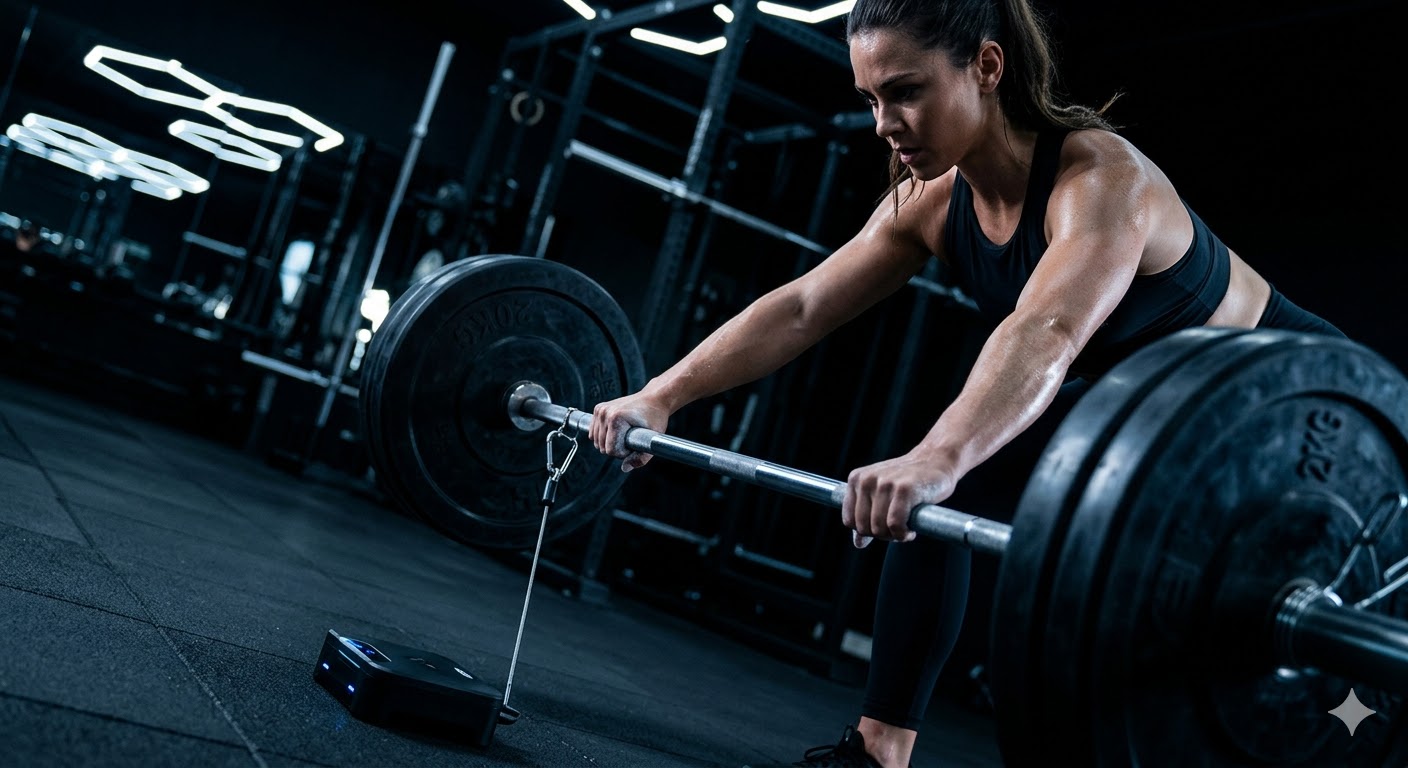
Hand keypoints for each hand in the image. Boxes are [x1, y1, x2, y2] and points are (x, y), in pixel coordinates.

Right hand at [589, 392, 671, 471]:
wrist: (654, 399)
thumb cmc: (655, 418)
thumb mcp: (654, 438)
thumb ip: (641, 457)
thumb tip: (625, 468)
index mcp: (615, 418)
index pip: (610, 450)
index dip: (624, 453)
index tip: (635, 444)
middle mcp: (604, 413)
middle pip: (602, 446)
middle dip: (616, 448)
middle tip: (631, 439)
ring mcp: (600, 410)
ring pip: (596, 441)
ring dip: (609, 443)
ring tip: (625, 434)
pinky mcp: (598, 409)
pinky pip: (593, 432)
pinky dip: (603, 436)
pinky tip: (616, 431)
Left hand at [842, 451, 958, 547]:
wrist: (936, 461)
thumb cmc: (908, 481)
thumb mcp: (882, 494)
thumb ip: (867, 516)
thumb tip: (858, 543)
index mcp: (856, 479)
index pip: (849, 521)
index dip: (866, 531)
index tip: (883, 527)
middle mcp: (867, 480)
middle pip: (864, 527)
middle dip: (881, 535)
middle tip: (897, 529)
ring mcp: (885, 483)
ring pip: (879, 528)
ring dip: (894, 536)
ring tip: (906, 528)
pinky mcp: (904, 489)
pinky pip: (895, 525)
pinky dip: (903, 535)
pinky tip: (911, 531)